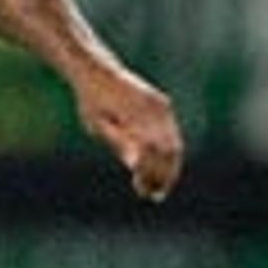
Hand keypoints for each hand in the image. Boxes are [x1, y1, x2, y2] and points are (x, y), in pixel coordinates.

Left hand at [77, 66, 183, 201]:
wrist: (97, 71)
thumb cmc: (92, 102)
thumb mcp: (98, 124)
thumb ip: (118, 143)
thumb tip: (135, 165)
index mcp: (136, 115)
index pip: (151, 153)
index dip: (151, 175)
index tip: (143, 192)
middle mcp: (153, 109)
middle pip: (169, 151)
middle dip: (164, 176)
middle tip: (154, 195)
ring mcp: (160, 105)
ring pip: (175, 143)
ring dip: (170, 168)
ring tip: (158, 187)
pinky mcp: (163, 104)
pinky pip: (172, 133)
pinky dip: (169, 153)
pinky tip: (158, 168)